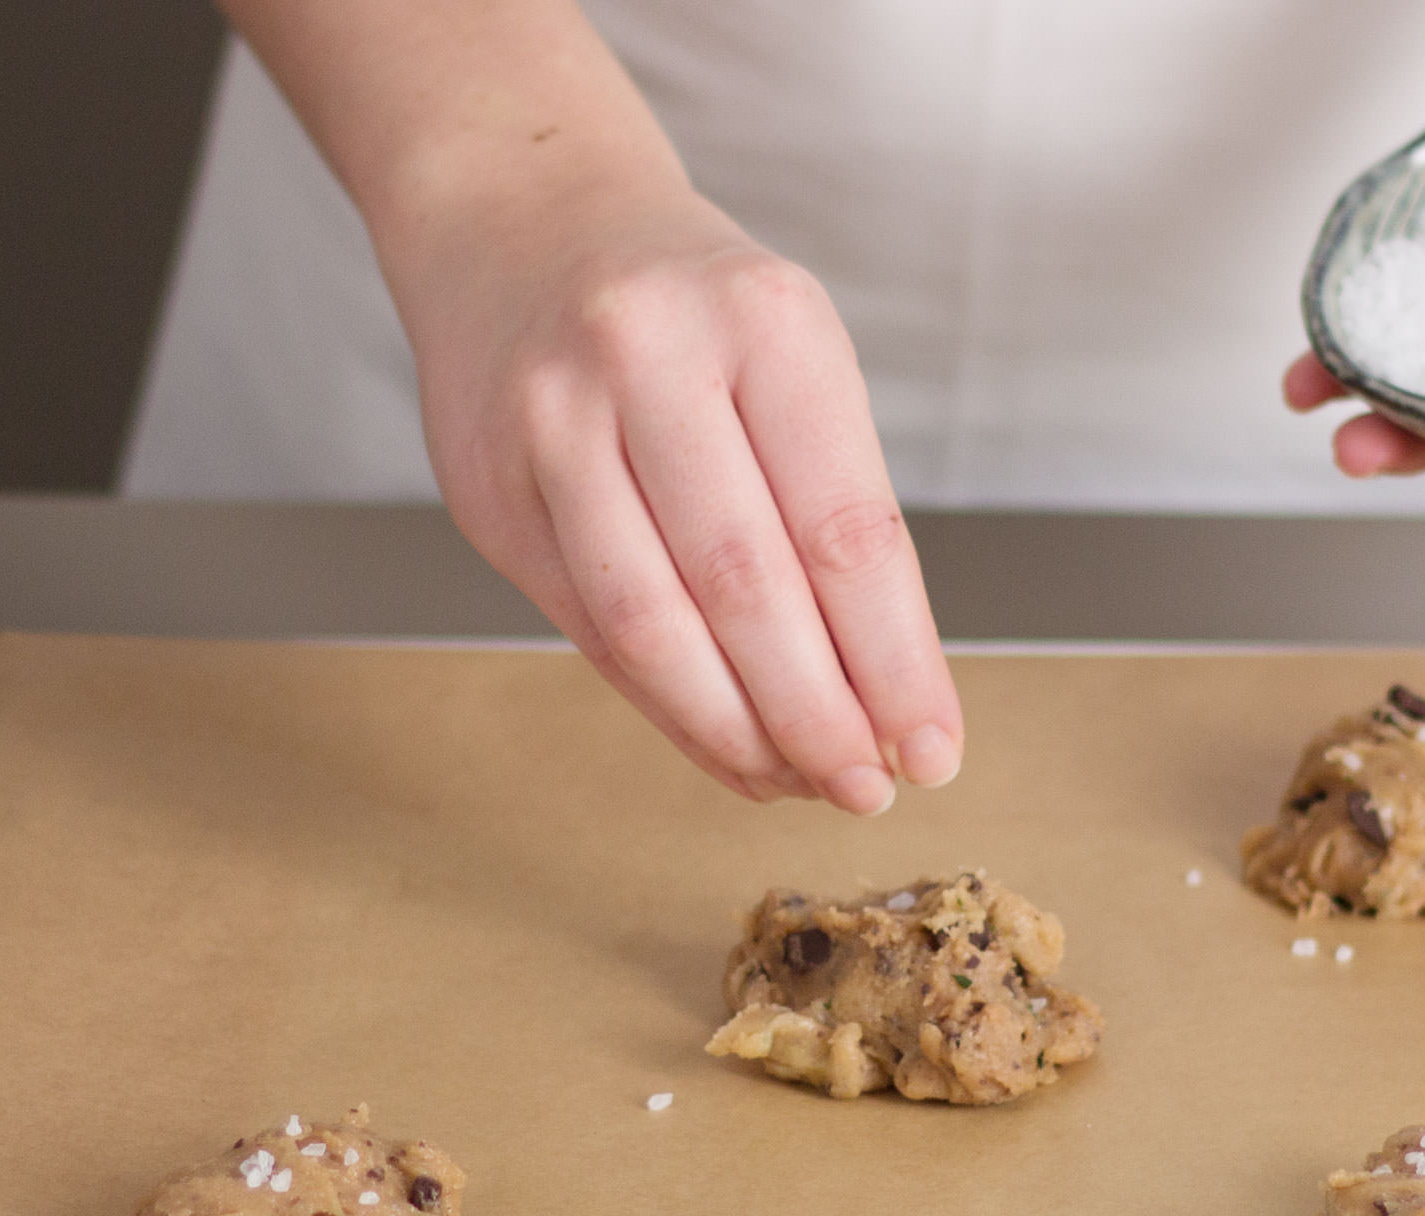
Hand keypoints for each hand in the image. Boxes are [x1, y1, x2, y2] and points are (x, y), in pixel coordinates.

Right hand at [401, 165, 961, 812]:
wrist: (523, 218)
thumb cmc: (695, 312)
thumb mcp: (793, 361)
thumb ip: (833, 516)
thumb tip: (883, 701)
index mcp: (765, 324)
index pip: (848, 530)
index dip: (896, 663)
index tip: (934, 750)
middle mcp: (648, 360)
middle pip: (749, 588)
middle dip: (820, 716)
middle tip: (869, 788)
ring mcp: (552, 424)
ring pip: (653, 624)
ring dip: (739, 732)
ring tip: (799, 783)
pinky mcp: (490, 491)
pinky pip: (592, 631)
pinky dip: (669, 708)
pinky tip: (728, 747)